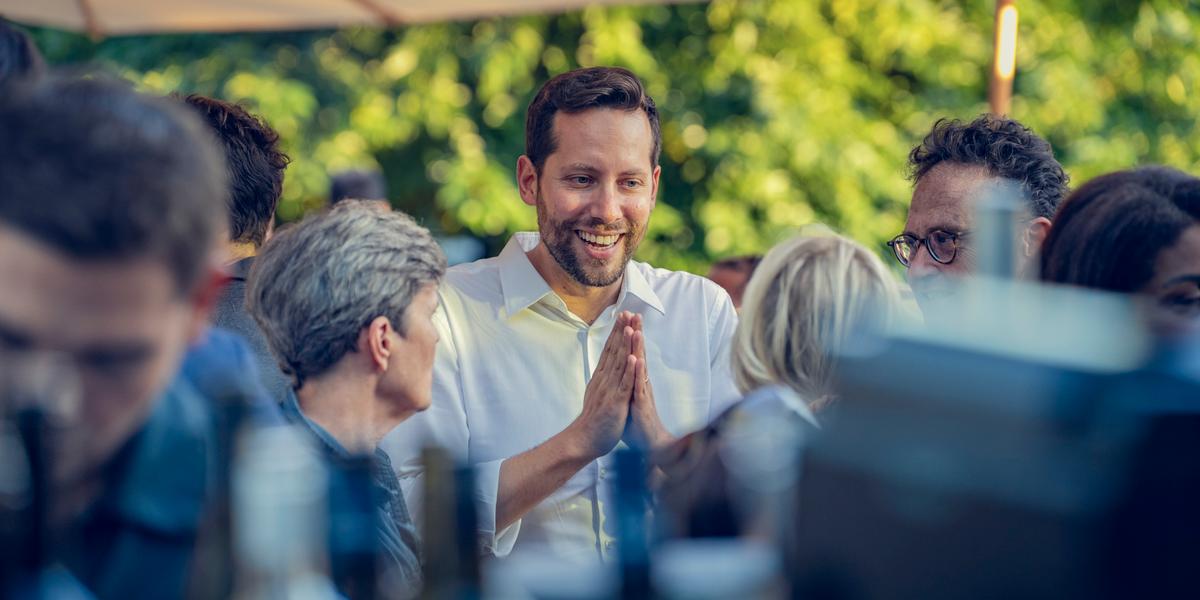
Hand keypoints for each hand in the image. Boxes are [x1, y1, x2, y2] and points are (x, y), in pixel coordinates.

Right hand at [568, 312, 636, 459]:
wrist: (584, 439)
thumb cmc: (593, 419)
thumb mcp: (598, 393)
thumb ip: (602, 379)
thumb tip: (604, 368)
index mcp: (602, 377)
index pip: (610, 350)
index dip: (617, 332)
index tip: (622, 316)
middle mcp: (604, 379)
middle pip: (614, 351)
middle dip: (621, 331)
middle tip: (627, 312)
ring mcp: (610, 390)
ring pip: (619, 363)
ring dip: (625, 344)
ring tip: (630, 327)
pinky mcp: (615, 402)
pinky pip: (623, 384)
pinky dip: (628, 370)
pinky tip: (632, 357)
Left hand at [622, 313, 675, 453]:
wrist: (650, 443)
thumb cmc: (638, 421)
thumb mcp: (629, 397)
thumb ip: (627, 382)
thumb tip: (623, 368)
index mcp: (634, 379)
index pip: (631, 352)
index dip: (628, 335)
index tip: (625, 317)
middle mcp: (640, 381)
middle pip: (638, 353)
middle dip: (636, 333)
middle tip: (634, 313)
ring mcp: (642, 391)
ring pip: (640, 366)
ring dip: (638, 348)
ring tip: (636, 330)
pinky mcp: (642, 403)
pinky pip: (640, 386)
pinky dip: (638, 373)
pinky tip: (638, 360)